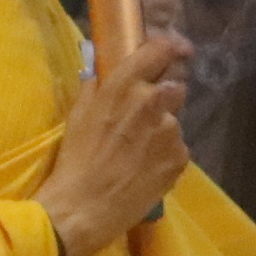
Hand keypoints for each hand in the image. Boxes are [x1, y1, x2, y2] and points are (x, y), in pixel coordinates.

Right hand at [38, 32, 192, 255]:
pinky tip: (145, 170)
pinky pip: (177, 149)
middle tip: (144, 119)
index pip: (161, 49)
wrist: (84, 207)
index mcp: (124, 85)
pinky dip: (165, 156)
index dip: (169, 48)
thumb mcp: (78, 114)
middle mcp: (153, 101)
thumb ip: (97, 87)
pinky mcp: (181, 157)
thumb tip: (103, 71)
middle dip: (163, 98)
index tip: (174, 51)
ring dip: (162, 131)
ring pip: (174, 122)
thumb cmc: (74, 159)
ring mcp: (171, 130)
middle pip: (175, 86)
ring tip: (138, 154)